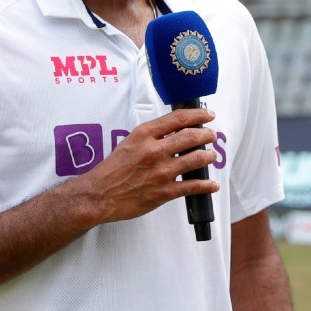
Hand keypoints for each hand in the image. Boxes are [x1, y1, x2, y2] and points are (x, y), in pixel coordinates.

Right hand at [68, 108, 218, 224]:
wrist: (98, 195)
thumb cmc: (112, 169)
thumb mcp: (130, 142)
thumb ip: (152, 135)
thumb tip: (177, 130)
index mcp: (144, 135)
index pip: (178, 119)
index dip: (198, 115)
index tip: (209, 116)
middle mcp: (154, 151)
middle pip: (191, 137)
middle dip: (207, 135)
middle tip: (212, 136)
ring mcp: (160, 172)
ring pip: (196, 159)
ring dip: (209, 157)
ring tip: (211, 156)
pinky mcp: (163, 192)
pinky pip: (191, 186)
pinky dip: (206, 185)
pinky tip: (212, 184)